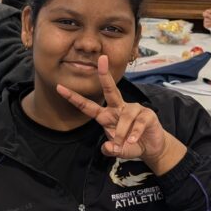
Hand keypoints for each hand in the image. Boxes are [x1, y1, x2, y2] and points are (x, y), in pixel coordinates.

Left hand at [56, 55, 186, 173]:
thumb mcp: (118, 150)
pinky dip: (135, 133)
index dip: (74, 98)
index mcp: (106, 115)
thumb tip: (108, 147)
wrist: (151, 148)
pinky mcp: (147, 114)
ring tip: (123, 143)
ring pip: (124, 116)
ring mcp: (133, 109)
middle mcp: (118, 108)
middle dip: (105, 75)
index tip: (59, 87)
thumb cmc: (130, 144)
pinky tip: (133, 140)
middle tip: (101, 59)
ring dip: (121, 132)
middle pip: (110, 89)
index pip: (87, 106)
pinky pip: (138, 122)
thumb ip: (111, 150)